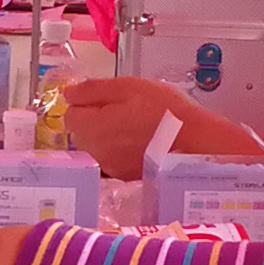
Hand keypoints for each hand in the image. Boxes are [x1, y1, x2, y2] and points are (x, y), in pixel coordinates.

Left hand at [51, 76, 180, 178]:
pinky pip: (110, 161)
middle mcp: (96, 152)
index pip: (70, 115)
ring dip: (105, 137)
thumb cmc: (163, 110)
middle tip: (124, 111)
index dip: (86, 104)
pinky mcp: (124, 177)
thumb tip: (68, 94)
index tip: (108, 100)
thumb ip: (93, 90)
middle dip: (94, 122)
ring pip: (95, 148)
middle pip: (80, 134)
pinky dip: (117, 152)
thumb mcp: (128, 87)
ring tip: (133, 128)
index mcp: (93, 128)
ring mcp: (110, 168)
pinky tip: (137, 144)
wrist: (195, 142)